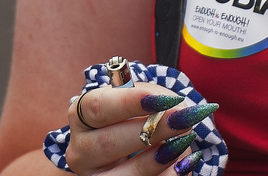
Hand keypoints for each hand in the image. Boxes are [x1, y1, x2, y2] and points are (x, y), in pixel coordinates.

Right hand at [64, 84, 213, 175]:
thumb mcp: (144, 98)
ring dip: (158, 158)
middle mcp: (81, 149)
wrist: (136, 142)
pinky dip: (167, 175)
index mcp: (82, 116)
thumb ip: (157, 99)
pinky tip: (184, 164)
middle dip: (152, 130)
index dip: (130, 102)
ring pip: (122, 174)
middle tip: (184, 119)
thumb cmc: (139, 113)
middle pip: (109, 141)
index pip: (98, 107)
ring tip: (185, 141)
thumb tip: (178, 112)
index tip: (164, 99)